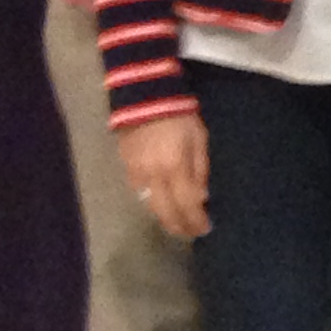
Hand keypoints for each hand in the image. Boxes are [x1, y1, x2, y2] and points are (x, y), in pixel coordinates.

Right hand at [119, 114, 208, 240]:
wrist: (146, 97)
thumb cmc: (181, 116)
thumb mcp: (200, 139)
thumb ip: (200, 170)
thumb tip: (201, 198)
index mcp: (175, 167)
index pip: (187, 204)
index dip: (195, 221)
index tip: (204, 229)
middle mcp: (154, 175)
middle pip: (165, 212)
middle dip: (179, 226)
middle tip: (190, 234)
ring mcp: (136, 173)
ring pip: (150, 206)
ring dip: (165, 218)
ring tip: (178, 223)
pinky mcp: (126, 168)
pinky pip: (140, 194)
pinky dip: (152, 204)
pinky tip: (162, 205)